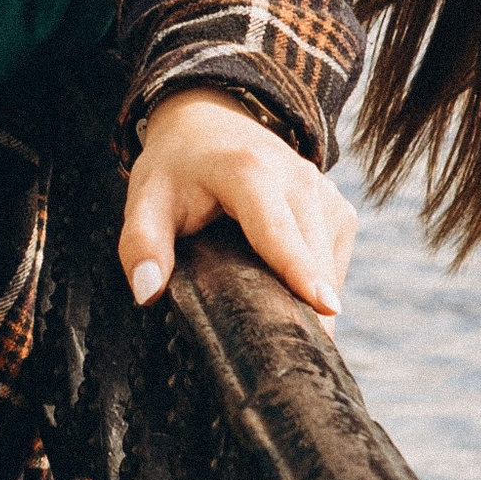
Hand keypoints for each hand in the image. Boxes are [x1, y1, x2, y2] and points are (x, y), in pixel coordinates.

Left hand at [118, 87, 354, 323]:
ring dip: (311, 301)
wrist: (211, 120)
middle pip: (311, 256)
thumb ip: (142, 244)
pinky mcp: (338, 208)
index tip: (326, 308)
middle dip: (306, 308)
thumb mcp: (146, 197)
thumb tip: (146, 293)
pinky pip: (334, 261)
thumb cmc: (177, 167)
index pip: (278, 230)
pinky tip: (286, 295)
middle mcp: (297, 177)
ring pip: (329, 264)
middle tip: (287, 359)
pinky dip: (315, 285)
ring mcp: (325, 191)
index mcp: (249, 171)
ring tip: (282, 334)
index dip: (300, 271)